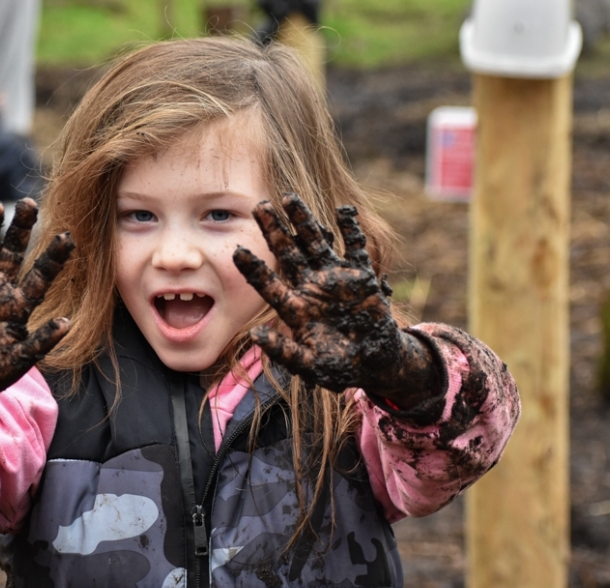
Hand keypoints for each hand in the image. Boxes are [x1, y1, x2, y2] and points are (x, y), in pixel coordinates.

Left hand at [233, 194, 439, 407]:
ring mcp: (335, 279)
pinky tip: (343, 212)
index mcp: (295, 307)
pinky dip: (351, 230)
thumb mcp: (309, 364)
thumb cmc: (338, 367)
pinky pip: (355, 248)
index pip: (269, 284)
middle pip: (288, 253)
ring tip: (289, 198)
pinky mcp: (361, 277)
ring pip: (315, 243)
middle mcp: (310, 287)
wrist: (373, 363)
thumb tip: (255, 335)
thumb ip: (283, 352)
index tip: (236, 251)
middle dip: (274, 230)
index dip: (254, 269)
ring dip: (304, 221)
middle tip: (259, 206)